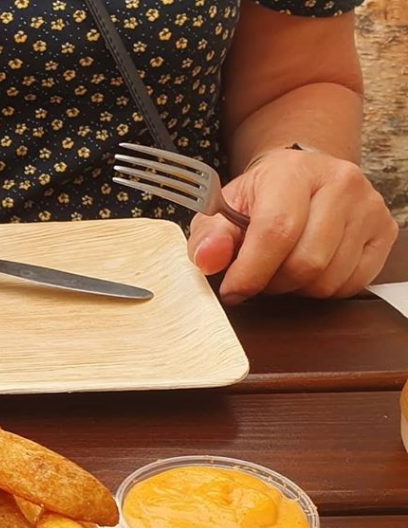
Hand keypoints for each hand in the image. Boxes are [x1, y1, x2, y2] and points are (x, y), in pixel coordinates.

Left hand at [188, 149, 397, 301]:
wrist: (301, 177)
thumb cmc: (259, 199)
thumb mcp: (223, 211)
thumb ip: (209, 236)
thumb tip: (208, 260)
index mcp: (294, 171)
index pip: (276, 231)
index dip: (250, 273)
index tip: (232, 290)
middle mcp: (340, 182)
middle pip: (305, 263)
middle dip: (273, 283)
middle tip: (259, 276)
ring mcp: (368, 206)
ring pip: (328, 279)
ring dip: (297, 288)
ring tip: (284, 267)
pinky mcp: (384, 230)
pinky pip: (352, 284)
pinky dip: (324, 289)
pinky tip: (311, 270)